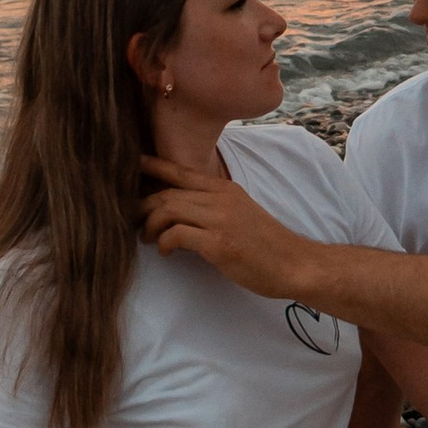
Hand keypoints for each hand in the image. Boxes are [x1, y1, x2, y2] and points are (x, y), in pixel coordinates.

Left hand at [138, 155, 313, 299]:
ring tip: (146, 238)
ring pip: (168, 209)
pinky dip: (164, 242)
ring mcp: (220, 219)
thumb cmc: (267, 245)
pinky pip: (176, 234)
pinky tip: (166, 252)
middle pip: (168, 192)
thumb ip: (213, 208)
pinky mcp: (218, 243)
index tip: (133, 163)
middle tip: (132, 220)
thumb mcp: (241, 214)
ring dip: (150, 225)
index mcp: (225, 189)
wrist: (295, 264)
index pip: (182, 172)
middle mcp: (221, 199)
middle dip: (143, 206)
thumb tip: (181, 215)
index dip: (154, 166)